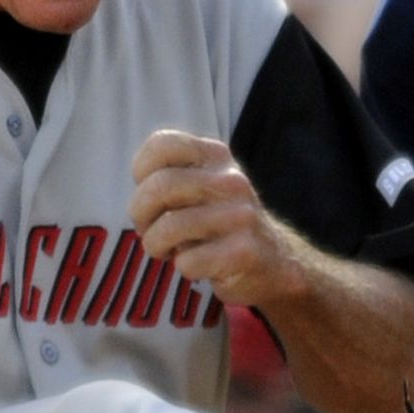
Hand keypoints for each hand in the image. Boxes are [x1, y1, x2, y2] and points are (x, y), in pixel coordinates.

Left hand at [130, 130, 304, 309]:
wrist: (274, 261)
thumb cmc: (220, 223)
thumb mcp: (203, 185)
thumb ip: (172, 176)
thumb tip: (139, 198)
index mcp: (216, 156)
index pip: (163, 145)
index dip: (141, 171)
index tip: (147, 192)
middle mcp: (231, 180)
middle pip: (160, 186)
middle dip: (140, 213)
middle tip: (146, 229)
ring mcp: (240, 216)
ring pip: (170, 226)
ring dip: (154, 245)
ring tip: (164, 251)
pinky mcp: (243, 252)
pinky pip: (189, 261)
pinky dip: (182, 268)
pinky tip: (195, 265)